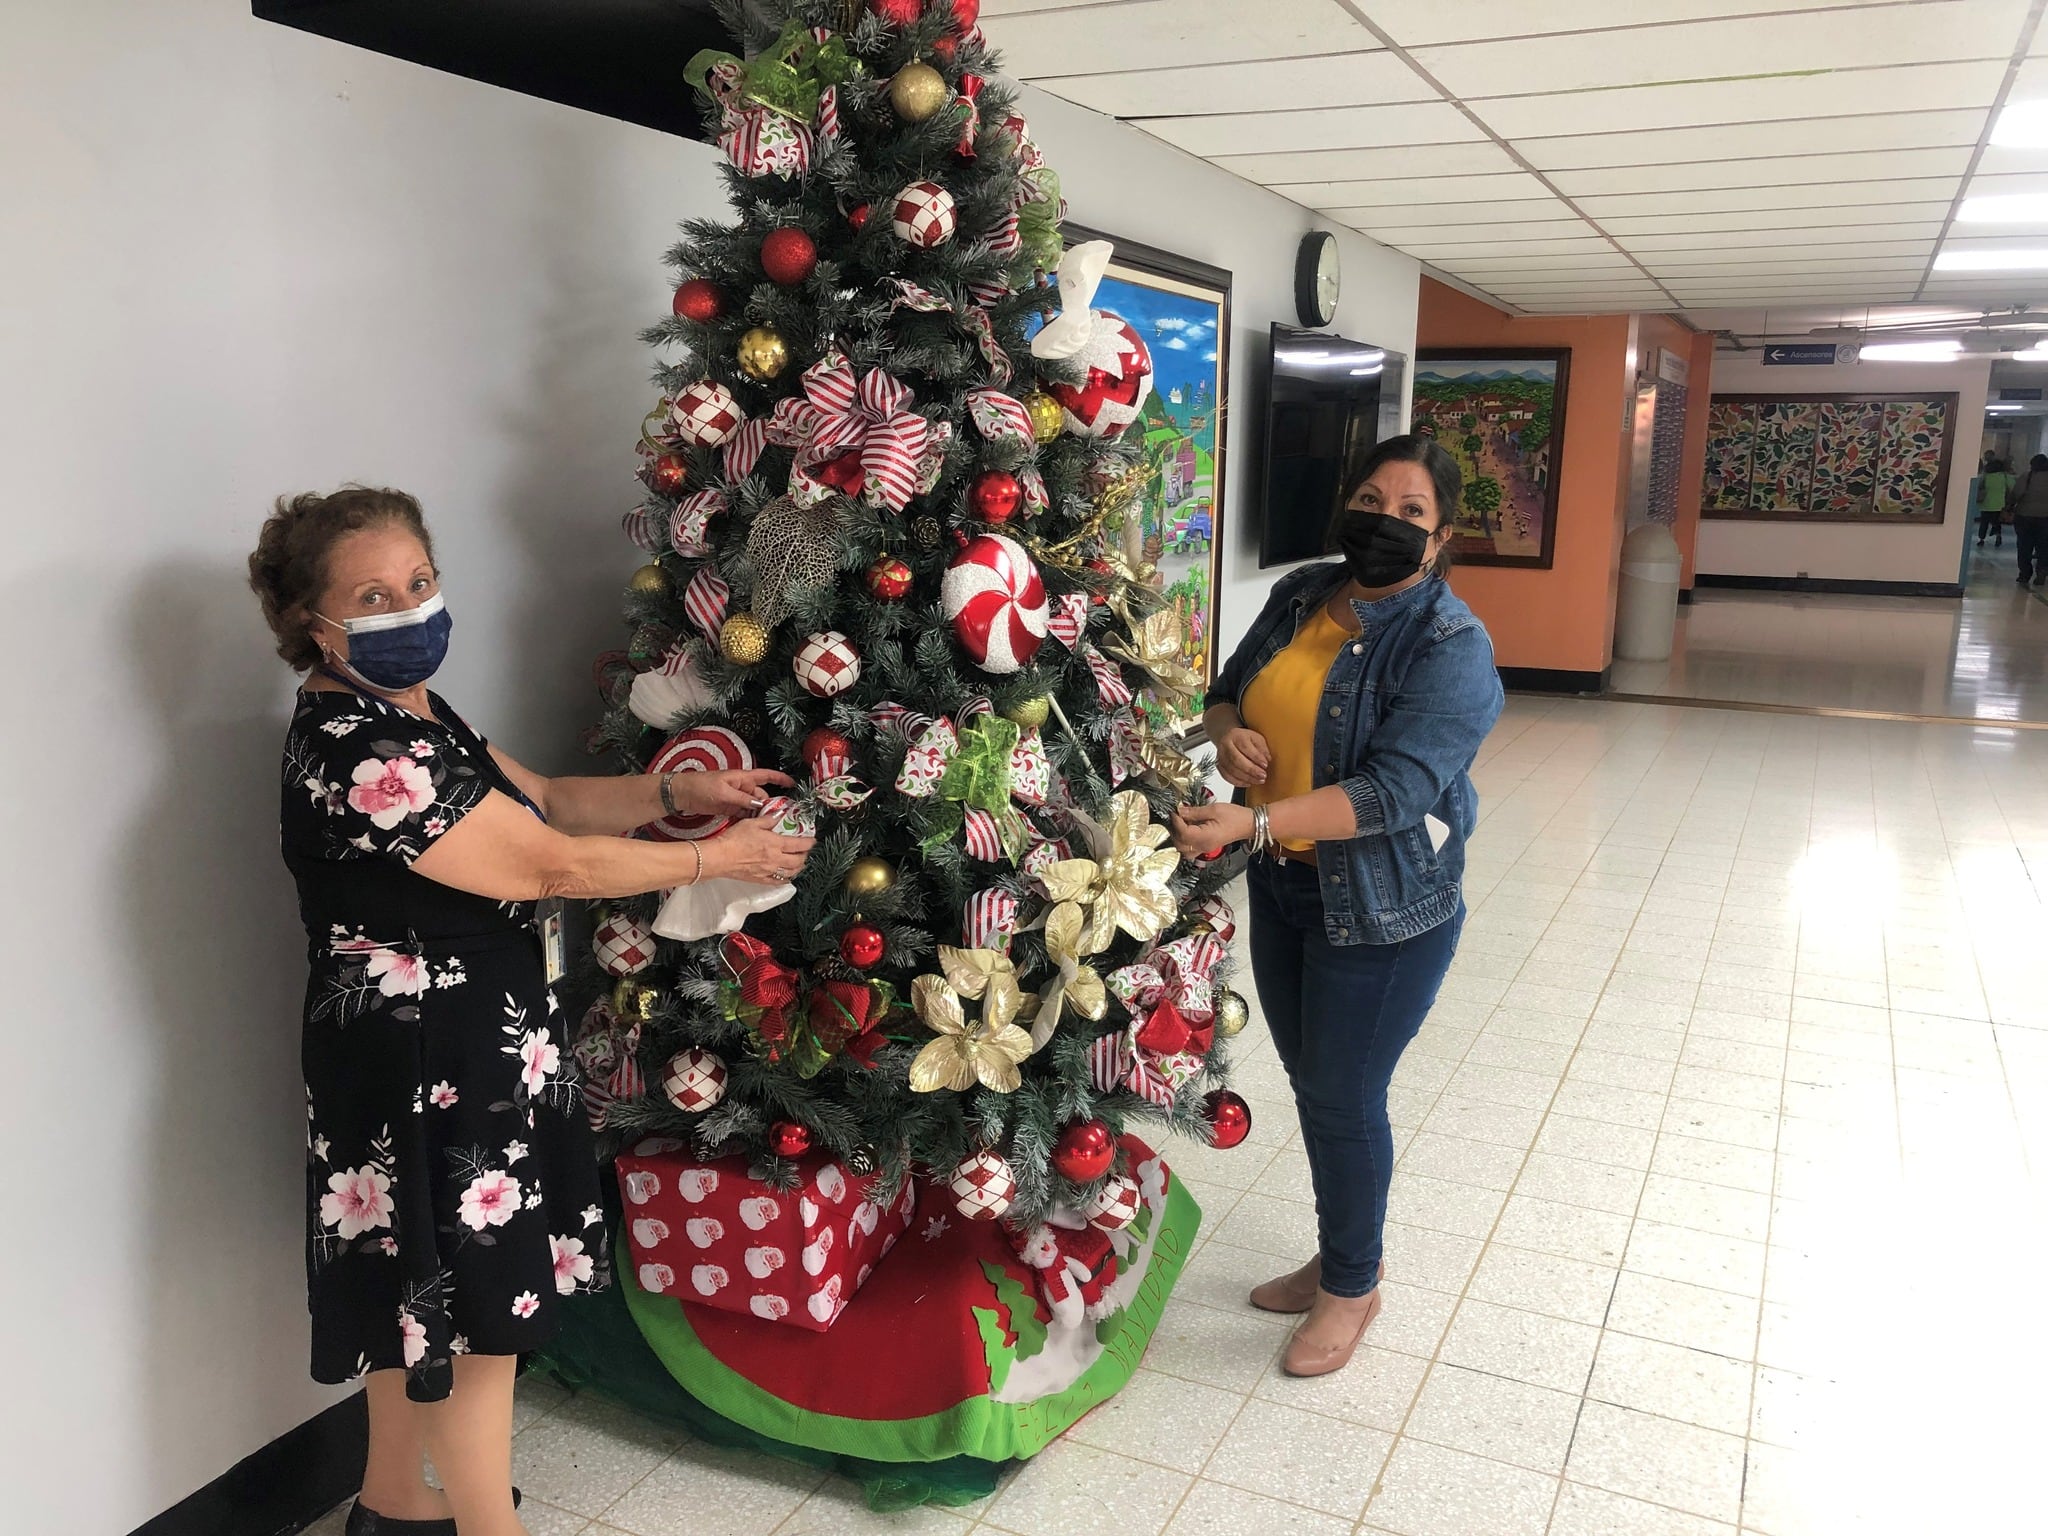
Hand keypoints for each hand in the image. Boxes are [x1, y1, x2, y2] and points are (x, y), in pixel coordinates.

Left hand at [673, 767, 794, 817]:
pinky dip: (749, 820)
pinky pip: (744, 814)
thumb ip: (743, 799)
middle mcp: (742, 787)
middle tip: (778, 819)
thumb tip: (761, 805)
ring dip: (760, 815)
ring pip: (754, 807)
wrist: (683, 794)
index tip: (793, 784)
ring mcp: (736, 798)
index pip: (766, 776)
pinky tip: (754, 828)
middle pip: (762, 796)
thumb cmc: (702, 786)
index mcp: (743, 778)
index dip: (780, 778)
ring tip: (768, 826)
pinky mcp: (730, 808)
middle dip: (770, 806)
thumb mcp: (724, 793)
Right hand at [703, 819, 814, 884]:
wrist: (720, 857)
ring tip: (799, 863)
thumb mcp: (752, 823)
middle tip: (805, 851)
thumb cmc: (734, 838)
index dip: (809, 843)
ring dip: (798, 868)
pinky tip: (786, 876)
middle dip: (805, 856)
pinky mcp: (760, 879)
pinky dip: (785, 879)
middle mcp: (775, 859)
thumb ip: (768, 819)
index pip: (799, 845)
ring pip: (790, 873)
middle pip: (798, 861)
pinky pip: (778, 882)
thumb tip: (778, 815)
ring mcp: (768, 871)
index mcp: (775, 844)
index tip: (813, 841)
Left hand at [1171, 803, 1253, 858]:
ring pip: (1184, 850)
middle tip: (1176, 817)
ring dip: (1179, 838)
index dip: (1176, 822)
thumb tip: (1180, 810)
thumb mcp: (1214, 809)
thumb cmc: (1236, 817)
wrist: (1249, 824)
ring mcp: (1205, 849)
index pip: (1183, 833)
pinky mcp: (1207, 847)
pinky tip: (1187, 829)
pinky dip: (1185, 842)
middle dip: (1175, 830)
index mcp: (1206, 837)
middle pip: (1180, 845)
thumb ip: (1195, 811)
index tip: (1174, 811)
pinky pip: (1191, 849)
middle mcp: (1204, 846)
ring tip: (1181, 824)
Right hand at [1212, 727, 1271, 787]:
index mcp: (1236, 736)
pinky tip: (1248, 783)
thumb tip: (1267, 758)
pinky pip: (1227, 777)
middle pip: (1236, 759)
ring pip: (1231, 770)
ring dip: (1246, 778)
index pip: (1245, 747)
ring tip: (1258, 780)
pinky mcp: (1219, 766)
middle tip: (1262, 775)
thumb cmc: (1244, 739)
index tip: (1265, 764)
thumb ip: (1262, 748)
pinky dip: (1238, 782)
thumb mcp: (1256, 738)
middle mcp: (1226, 745)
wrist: (1229, 739)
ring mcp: (1220, 756)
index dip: (1256, 757)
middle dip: (1251, 770)